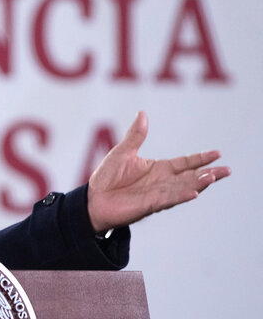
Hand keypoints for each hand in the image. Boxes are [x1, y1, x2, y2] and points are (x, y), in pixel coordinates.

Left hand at [87, 111, 229, 231]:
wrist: (92, 199)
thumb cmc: (106, 178)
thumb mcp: (122, 152)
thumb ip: (135, 136)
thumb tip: (142, 113)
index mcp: (158, 168)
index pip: (184, 163)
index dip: (200, 158)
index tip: (218, 153)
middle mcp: (161, 182)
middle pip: (190, 177)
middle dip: (208, 173)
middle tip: (227, 170)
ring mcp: (157, 194)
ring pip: (182, 188)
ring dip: (197, 183)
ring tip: (212, 177)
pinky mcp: (149, 205)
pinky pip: (168, 199)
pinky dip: (181, 196)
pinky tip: (194, 192)